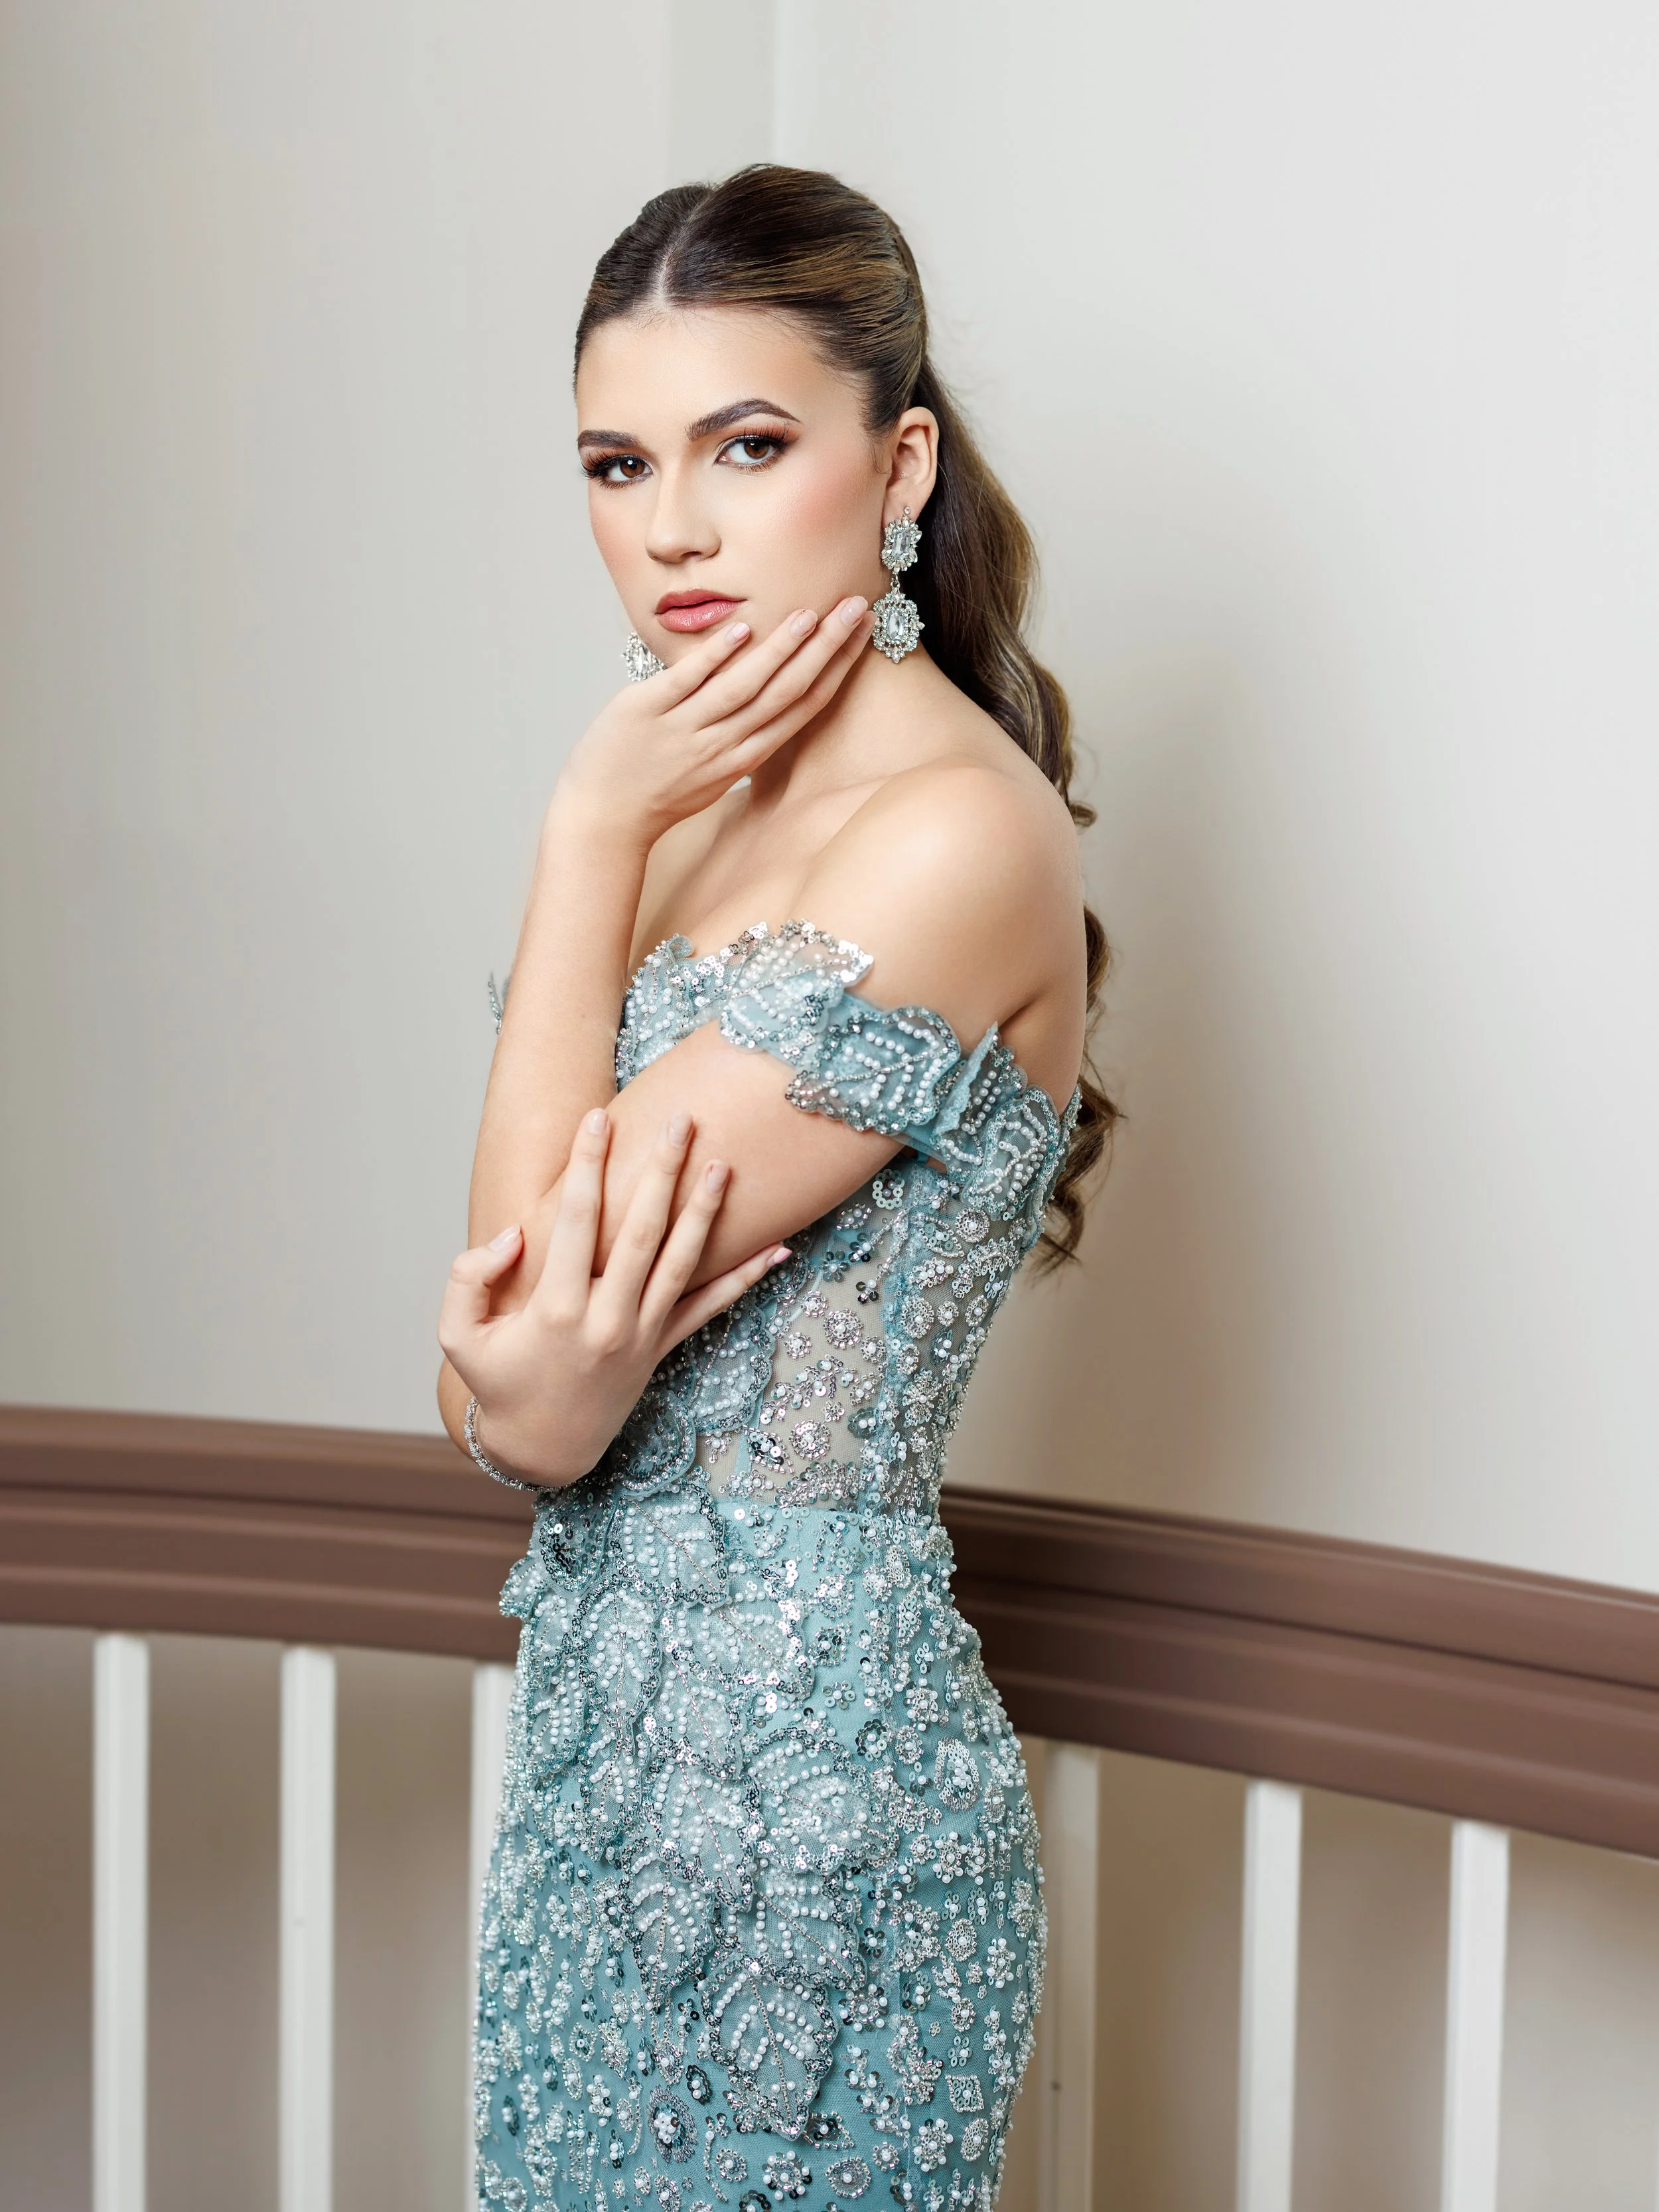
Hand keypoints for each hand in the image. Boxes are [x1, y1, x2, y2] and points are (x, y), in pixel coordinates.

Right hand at [439, 1106, 788, 1487]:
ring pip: (681, 1262)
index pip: (576, 1221)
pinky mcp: (662, 1348)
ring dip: (705, 1211)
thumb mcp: (458, 1337)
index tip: (599, 1118)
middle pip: (642, 1232)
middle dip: (661, 1172)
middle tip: (680, 1121)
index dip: (586, 1166)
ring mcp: (641, 1334)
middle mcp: (606, 1319)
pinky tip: (778, 1248)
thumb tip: (513, 1235)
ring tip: (724, 1164)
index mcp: (554, 1309)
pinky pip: (710, 1307)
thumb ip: (469, 1277)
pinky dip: (745, 1278)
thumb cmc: (500, 1382)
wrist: (543, 1448)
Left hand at [554, 595, 873, 845]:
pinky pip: (687, 682)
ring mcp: (685, 729)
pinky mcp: (646, 713)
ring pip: (743, 688)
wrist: (603, 819)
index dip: (836, 669)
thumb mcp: (712, 771)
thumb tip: (764, 696)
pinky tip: (740, 628)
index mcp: (744, 757)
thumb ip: (739, 736)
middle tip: (856, 607)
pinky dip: (716, 656)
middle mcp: (723, 746)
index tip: (864, 633)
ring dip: (779, 650)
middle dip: (825, 648)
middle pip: (785, 693)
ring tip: (808, 614)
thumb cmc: (658, 793)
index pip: (802, 707)